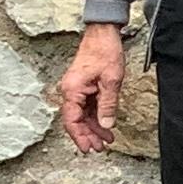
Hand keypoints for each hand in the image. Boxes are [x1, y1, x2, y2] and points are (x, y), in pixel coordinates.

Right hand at [58, 24, 126, 153]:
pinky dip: (96, 116)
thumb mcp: (111, 81)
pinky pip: (87, 106)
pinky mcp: (84, 86)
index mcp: (72, 90)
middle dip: (88, 135)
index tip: (88, 149)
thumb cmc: (105, 52)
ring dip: (94, 127)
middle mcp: (70, 91)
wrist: (103, 34)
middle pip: (76, 120)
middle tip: (100, 148)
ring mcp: (77, 89)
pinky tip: (106, 125)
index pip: (72, 120)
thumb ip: (108, 105)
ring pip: (82, 115)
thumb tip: (106, 125)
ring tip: (106, 140)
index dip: (80, 136)